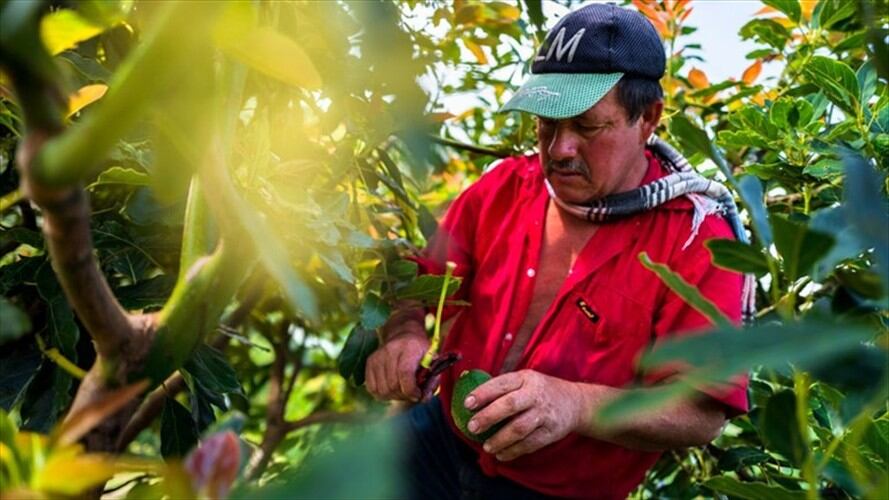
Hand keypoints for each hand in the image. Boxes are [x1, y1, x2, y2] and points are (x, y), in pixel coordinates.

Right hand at [365, 322, 427, 400]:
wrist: (404, 334)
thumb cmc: (421, 351)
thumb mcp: (433, 361)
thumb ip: (432, 380)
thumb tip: (423, 398)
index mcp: (409, 347)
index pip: (404, 373)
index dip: (411, 390)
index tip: (418, 394)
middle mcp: (390, 350)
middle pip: (393, 385)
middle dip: (405, 395)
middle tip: (412, 394)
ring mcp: (377, 357)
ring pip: (382, 390)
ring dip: (394, 396)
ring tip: (403, 391)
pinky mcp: (369, 363)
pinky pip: (373, 389)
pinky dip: (383, 394)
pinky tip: (392, 389)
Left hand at [463, 369, 583, 461]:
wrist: (576, 403)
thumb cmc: (541, 391)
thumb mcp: (526, 380)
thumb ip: (503, 387)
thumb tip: (468, 393)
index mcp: (525, 378)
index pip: (501, 384)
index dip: (483, 393)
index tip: (467, 404)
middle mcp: (535, 394)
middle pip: (509, 405)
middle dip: (488, 417)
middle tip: (472, 428)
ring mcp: (545, 414)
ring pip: (519, 428)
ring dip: (500, 439)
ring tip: (486, 447)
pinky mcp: (551, 432)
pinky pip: (530, 444)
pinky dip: (513, 451)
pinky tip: (501, 454)